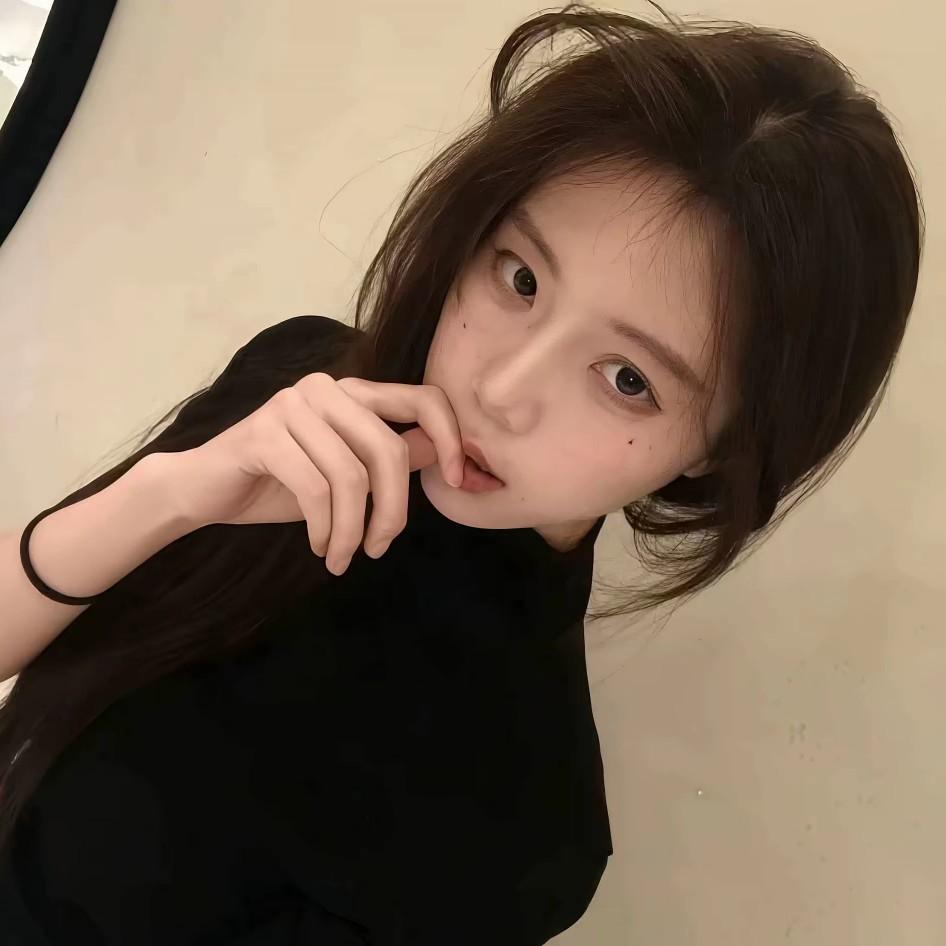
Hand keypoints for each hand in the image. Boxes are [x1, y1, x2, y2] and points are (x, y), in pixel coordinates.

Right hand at [153, 373, 465, 574]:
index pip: (424, 398)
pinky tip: (322, 547)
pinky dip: (326, 528)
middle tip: (381, 548)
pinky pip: (316, 489)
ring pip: (352, 476)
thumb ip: (395, 457)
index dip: (451, 438)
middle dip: (393, 511)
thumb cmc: (281, 484)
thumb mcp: (348, 474)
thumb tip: (447, 457)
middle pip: (390, 450)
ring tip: (345, 557)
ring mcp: (292, 405)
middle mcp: (327, 389)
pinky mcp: (264, 432)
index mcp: (355, 393)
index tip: (458, 481)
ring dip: (354, 530)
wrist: (205, 491)